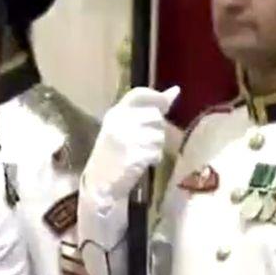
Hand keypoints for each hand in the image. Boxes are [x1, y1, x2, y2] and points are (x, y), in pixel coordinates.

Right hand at [84, 86, 180, 200]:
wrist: (99, 183)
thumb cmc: (114, 154)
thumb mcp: (124, 127)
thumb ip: (147, 109)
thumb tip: (175, 91)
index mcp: (115, 113)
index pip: (139, 94)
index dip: (156, 97)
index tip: (166, 104)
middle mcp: (119, 122)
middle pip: (155, 116)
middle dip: (157, 129)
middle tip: (146, 142)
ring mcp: (126, 139)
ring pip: (158, 136)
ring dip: (156, 146)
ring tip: (142, 154)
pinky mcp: (134, 155)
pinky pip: (156, 153)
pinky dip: (154, 159)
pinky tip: (143, 163)